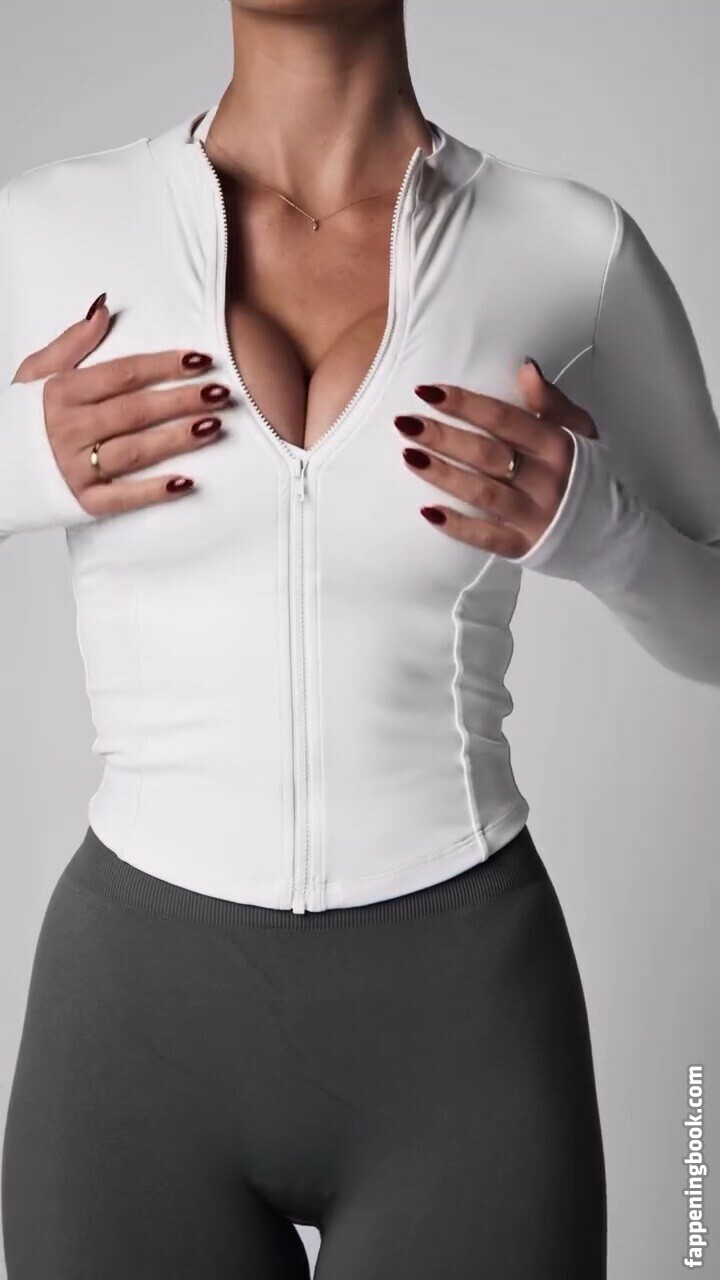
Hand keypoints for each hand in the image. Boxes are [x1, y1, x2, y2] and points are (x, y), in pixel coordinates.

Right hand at [11, 294, 231, 515]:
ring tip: (214, 426)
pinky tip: (186, 482)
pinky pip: (123, 497)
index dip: (163, 366)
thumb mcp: (36, 372)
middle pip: (136, 410)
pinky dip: (154, 491)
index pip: (122, 374)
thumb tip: (103, 308)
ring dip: (177, 438)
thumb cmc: (21, 418)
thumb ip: (71, 342)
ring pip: (135, 450)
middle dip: (182, 400)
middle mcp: (68, 429)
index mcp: (60, 393)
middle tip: (220, 392)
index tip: (199, 359)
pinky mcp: (83, 502)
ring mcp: (76, 468)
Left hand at [394, 357, 597, 557]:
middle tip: (405, 423)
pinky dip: (457, 527)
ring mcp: (536, 516)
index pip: (504, 419)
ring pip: (483, 493)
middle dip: (443, 437)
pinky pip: (487, 538)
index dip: (465, 404)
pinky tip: (428, 512)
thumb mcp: (582, 432)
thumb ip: (553, 402)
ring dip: (443, 475)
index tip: (428, 392)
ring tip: (409, 457)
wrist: (610, 534)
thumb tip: (525, 367)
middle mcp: (547, 479)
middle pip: (487, 454)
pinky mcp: (525, 547)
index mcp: (558, 445)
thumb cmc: (588, 474)